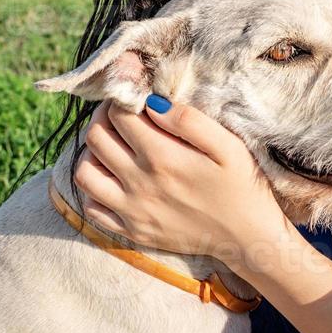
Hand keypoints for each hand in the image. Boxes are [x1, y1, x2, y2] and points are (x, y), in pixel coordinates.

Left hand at [74, 96, 287, 262]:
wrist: (246, 236)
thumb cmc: (240, 185)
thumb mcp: (227, 146)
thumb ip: (189, 120)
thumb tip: (152, 103)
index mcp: (162, 157)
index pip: (119, 115)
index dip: (122, 98)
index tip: (134, 96)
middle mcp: (139, 184)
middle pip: (96, 138)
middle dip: (103, 118)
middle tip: (120, 114)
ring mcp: (131, 211)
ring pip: (84, 173)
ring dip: (92, 152)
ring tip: (113, 145)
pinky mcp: (131, 231)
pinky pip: (91, 207)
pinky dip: (93, 188)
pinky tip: (113, 177)